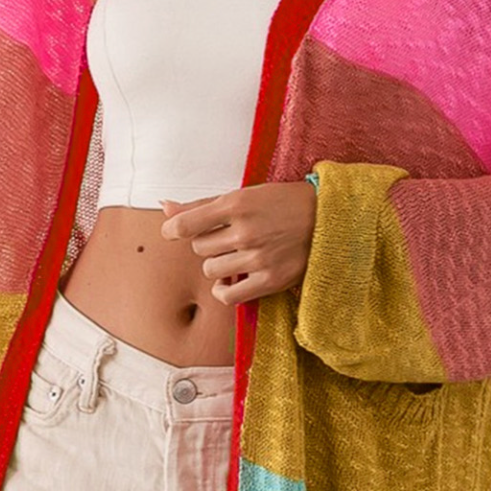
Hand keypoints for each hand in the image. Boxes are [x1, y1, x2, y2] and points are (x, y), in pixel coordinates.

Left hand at [160, 182, 317, 306]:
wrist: (327, 218)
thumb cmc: (281, 203)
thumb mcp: (243, 195)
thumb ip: (202, 205)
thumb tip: (163, 206)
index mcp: (237, 203)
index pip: (185, 224)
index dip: (173, 230)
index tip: (174, 231)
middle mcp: (245, 231)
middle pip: (198, 248)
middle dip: (207, 242)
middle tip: (227, 237)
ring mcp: (258, 257)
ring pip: (211, 270)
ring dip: (218, 264)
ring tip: (236, 255)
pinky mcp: (270, 280)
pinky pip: (228, 295)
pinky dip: (224, 290)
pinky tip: (232, 280)